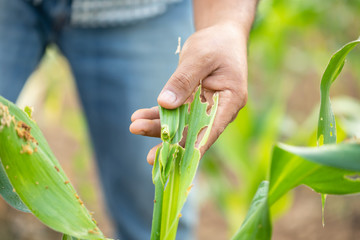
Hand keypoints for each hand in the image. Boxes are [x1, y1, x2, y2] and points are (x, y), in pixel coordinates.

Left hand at [130, 22, 248, 164]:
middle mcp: (218, 109)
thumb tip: (164, 103)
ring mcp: (204, 107)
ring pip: (180, 123)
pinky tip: (138, 116)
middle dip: (170, 142)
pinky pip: (173, 112)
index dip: (194, 147)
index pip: (212, 129)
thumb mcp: (199, 57)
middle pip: (193, 131)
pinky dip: (157, 114)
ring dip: (158, 127)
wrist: (220, 35)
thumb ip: (183, 80)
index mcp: (230, 100)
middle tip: (149, 158)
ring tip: (134, 126)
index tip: (176, 161)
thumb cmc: (216, 44)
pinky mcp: (191, 102)